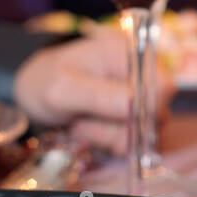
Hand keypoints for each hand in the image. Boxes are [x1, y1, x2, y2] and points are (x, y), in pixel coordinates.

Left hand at [13, 31, 173, 154]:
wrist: (33, 94)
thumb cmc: (45, 81)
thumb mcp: (62, 87)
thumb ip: (99, 95)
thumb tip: (136, 104)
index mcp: (129, 54)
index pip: (163, 86)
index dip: (146, 109)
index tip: (117, 120)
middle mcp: (141, 76)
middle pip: (156, 115)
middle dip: (118, 127)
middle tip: (83, 121)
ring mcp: (138, 99)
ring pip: (142, 133)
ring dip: (107, 136)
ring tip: (80, 122)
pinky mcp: (131, 120)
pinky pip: (131, 143)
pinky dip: (107, 143)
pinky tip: (87, 129)